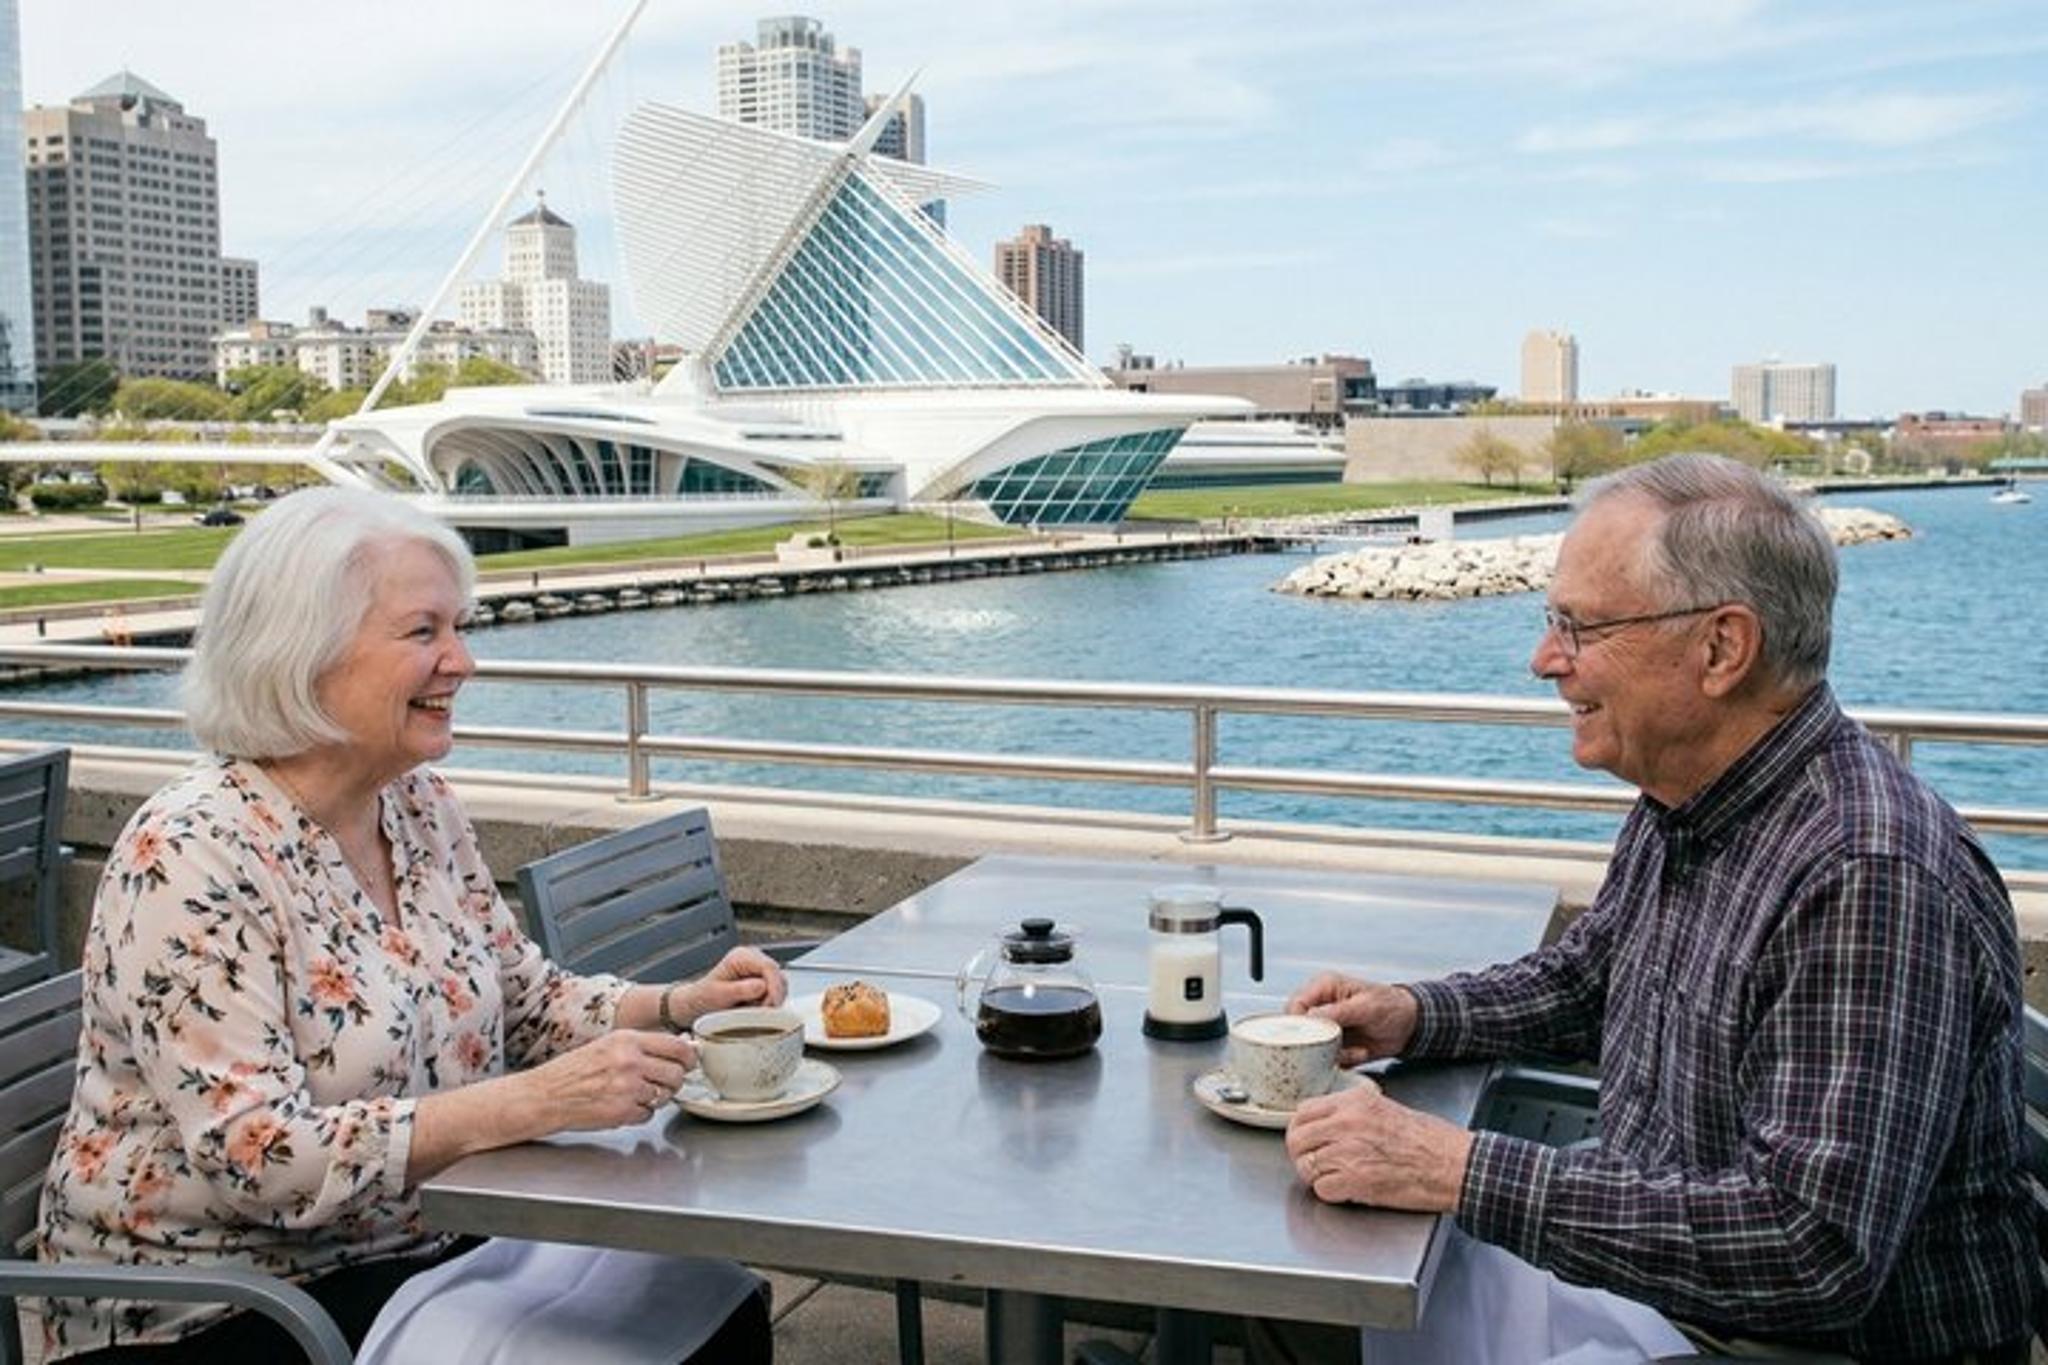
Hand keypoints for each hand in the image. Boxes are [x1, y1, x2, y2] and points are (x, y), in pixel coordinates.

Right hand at [518, 1028, 697, 1132]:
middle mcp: (630, 1061)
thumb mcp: (607, 1046)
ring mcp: (627, 1088)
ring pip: (665, 1095)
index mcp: (627, 1040)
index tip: (689, 1061)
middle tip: (662, 1082)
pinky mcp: (622, 1112)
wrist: (545, 1095)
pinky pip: (648, 1114)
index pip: (677, 1046)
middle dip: (674, 1080)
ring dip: (656, 1097)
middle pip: (677, 1073)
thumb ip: (640, 1046)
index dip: (688, 1056)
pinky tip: (622, 1105)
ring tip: (635, 1093)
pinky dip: (639, 1113)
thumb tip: (677, 1048)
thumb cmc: (572, 1071)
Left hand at [687, 945, 787, 1015]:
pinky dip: (768, 1003)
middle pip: (778, 976)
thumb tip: (761, 986)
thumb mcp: (718, 995)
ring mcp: (759, 970)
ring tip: (752, 1010)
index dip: (774, 987)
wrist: (696, 1005)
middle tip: (759, 1012)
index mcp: (741, 956)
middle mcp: (752, 959)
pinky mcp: (763, 981)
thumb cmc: (703, 998)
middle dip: (772, 996)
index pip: (769, 967)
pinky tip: (754, 1008)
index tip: (771, 1005)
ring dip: (770, 1001)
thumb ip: (740, 990)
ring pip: (780, 985)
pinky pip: (775, 992)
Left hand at [1285, 1079, 1474, 1211]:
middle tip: (1313, 1163)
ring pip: (1306, 1166)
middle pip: (1297, 1138)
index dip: (1302, 1130)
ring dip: (1317, 1176)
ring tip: (1337, 1177)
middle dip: (1301, 1154)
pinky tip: (1347, 1189)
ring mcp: (1348, 1151)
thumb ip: (1351, 1112)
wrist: (1452, 1163)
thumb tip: (1324, 1123)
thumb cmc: (1428, 1139)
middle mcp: (1346, 1123)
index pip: (1303, 1112)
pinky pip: (1322, 1189)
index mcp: (1353, 1102)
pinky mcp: (1355, 1180)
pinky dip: (1330, 1193)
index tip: (1307, 1140)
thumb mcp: (1385, 1108)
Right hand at [1286, 974, 1417, 1066]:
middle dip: (1318, 1043)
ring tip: (1358, 1050)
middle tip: (1339, 1047)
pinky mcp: (1332, 1044)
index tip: (1312, 1037)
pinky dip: (1343, 1061)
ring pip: (1311, 1047)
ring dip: (1334, 1054)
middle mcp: (1320, 1006)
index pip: (1295, 1004)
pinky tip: (1361, 1052)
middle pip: (1298, 1028)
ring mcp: (1325, 1027)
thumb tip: (1310, 1017)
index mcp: (1324, 987)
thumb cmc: (1391, 1006)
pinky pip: (1326, 1059)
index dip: (1298, 1022)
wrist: (1409, 1026)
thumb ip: (1337, 1011)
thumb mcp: (1366, 1007)